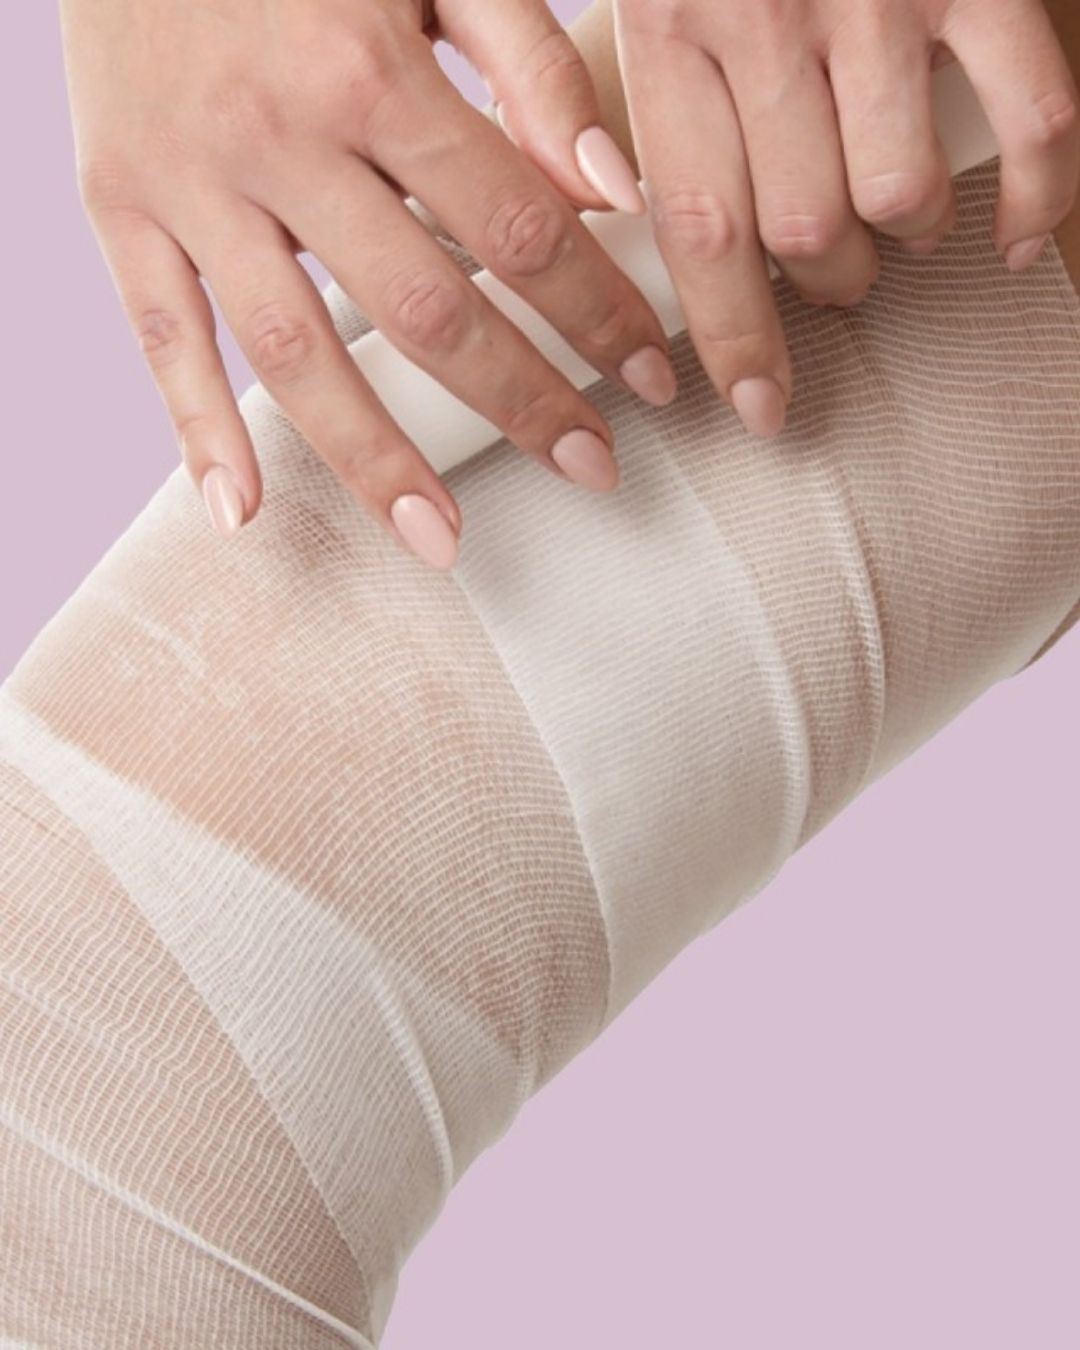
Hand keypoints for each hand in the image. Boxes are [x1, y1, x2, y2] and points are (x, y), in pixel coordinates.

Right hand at [59, 0, 676, 568]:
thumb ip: (530, 66)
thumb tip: (611, 196)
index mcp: (368, 66)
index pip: (517, 229)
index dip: (597, 313)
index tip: (649, 377)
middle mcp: (277, 136)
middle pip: (422, 309)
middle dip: (523, 401)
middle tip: (595, 470)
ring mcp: (188, 180)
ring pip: (292, 352)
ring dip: (375, 458)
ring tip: (444, 540)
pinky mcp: (116, 203)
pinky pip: (158, 334)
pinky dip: (195, 430)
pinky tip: (242, 514)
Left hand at [613, 0, 1079, 438]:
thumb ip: (604, 75)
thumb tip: (605, 204)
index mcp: (673, 22)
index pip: (698, 233)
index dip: (727, 340)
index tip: (751, 406)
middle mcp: (773, 19)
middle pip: (800, 230)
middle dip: (820, 285)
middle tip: (828, 280)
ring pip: (896, 195)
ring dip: (901, 240)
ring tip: (894, 231)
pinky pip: (1029, 114)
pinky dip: (1033, 196)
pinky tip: (1012, 239)